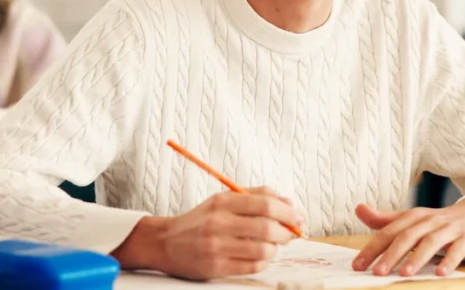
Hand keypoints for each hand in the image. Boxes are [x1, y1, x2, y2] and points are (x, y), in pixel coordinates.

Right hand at [110, 187, 300, 279]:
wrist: (166, 242)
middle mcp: (218, 223)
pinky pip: (252, 266)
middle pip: (267, 227)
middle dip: (287, 231)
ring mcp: (216, 246)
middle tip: (292, 232)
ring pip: (262, 249)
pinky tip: (261, 256)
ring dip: (276, 248)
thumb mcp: (223, 199)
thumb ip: (256, 196)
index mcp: (222, 201)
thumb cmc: (201, 220)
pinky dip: (264, 261)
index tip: (298, 216)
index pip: (265, 204)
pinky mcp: (215, 267)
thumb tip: (289, 203)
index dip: (288, 211)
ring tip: (273, 245)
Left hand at [352, 199, 464, 276]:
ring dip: (417, 258)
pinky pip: (458, 250)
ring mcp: (449, 229)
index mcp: (413, 217)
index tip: (358, 264)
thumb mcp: (411, 218)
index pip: (388, 232)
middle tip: (377, 272)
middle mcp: (430, 221)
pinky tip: (440, 272)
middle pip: (407, 236)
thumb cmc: (438, 221)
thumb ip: (384, 219)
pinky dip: (449, 261)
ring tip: (405, 273)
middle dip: (391, 254)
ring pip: (431, 242)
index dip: (373, 248)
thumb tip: (358, 209)